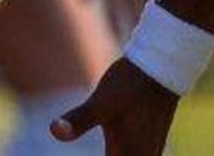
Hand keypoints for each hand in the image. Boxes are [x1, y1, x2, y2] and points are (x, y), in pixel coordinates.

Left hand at [51, 57, 177, 154]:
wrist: (159, 67)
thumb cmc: (129, 84)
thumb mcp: (101, 101)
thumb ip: (79, 120)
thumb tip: (53, 131)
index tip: (93, 155)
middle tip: (102, 150)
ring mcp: (149, 153)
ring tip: (106, 150)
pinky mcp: (150, 144)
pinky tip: (114, 151)